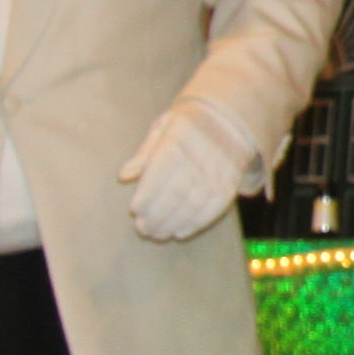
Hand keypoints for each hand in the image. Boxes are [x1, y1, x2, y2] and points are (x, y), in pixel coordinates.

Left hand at [119, 95, 259, 242]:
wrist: (230, 120)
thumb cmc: (187, 125)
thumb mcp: (163, 127)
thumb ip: (144, 153)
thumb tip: (123, 176)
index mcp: (180, 138)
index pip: (162, 169)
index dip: (148, 193)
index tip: (134, 209)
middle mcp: (201, 156)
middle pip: (177, 191)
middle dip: (157, 215)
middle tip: (142, 228)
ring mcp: (218, 172)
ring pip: (194, 204)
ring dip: (173, 223)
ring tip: (157, 234)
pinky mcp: (230, 185)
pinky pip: (213, 209)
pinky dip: (196, 224)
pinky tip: (180, 232)